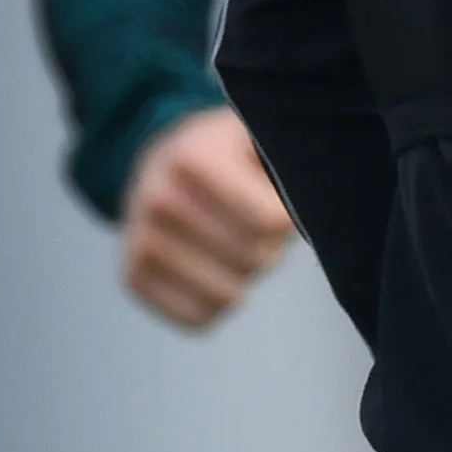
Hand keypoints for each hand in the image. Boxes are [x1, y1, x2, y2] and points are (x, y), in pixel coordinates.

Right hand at [120, 108, 296, 328]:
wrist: (157, 159)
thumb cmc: (227, 152)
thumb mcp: (256, 134)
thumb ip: (290, 163)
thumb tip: (319, 210)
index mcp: (194, 157)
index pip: (268, 221)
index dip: (287, 220)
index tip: (280, 204)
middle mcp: (159, 198)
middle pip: (255, 260)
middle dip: (271, 247)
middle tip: (257, 223)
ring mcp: (140, 240)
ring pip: (231, 296)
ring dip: (245, 275)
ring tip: (232, 240)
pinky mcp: (132, 277)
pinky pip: (200, 318)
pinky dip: (217, 301)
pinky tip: (210, 266)